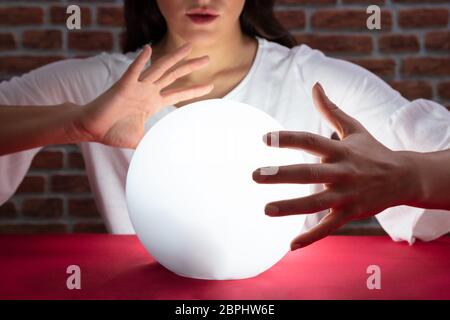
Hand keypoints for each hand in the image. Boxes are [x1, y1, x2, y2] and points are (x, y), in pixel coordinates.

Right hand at [74, 43, 212, 147]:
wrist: (92, 128)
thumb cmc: (114, 132)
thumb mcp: (141, 140)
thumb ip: (155, 142)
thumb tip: (168, 156)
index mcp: (153, 102)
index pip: (179, 94)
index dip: (194, 90)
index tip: (210, 86)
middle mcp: (148, 91)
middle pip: (174, 76)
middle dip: (191, 67)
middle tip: (208, 59)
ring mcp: (137, 86)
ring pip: (160, 68)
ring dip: (174, 57)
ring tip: (189, 47)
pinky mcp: (123, 86)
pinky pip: (133, 70)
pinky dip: (140, 60)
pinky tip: (148, 49)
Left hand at [253, 82, 416, 249]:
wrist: (404, 177)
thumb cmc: (373, 151)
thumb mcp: (355, 128)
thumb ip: (331, 109)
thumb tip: (315, 85)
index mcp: (340, 150)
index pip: (311, 141)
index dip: (288, 139)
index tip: (264, 138)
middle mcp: (342, 171)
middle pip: (309, 174)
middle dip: (282, 175)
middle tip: (255, 176)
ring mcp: (346, 194)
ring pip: (316, 203)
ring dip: (291, 207)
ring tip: (266, 209)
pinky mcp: (351, 213)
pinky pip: (329, 227)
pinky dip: (312, 237)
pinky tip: (291, 246)